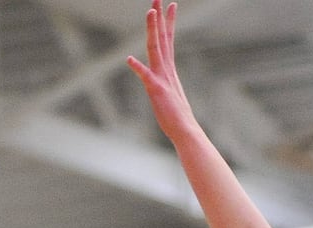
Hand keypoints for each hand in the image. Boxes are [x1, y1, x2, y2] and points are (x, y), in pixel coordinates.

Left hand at [127, 1, 194, 139]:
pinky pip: (146, 77)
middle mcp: (166, 70)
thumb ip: (163, 84)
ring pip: (156, 49)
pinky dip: (138, 68)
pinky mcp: (157, 91)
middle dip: (159, 17)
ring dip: (152, 30)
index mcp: (169, 69)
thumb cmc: (176, 116)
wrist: (184, 131)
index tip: (169, 5)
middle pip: (162, 38)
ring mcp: (162, 78)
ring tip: (149, 12)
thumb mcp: (168, 95)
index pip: (168, 40)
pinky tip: (129, 59)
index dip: (168, 22)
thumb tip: (160, 81)